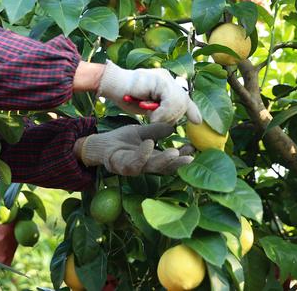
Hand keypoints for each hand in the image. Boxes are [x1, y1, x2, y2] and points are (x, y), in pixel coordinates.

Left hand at [78, 123, 192, 175]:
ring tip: (174, 152)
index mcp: (152, 159)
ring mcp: (132, 167)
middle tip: (190, 157)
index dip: (183, 157)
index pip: (171, 161)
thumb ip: (157, 130)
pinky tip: (149, 143)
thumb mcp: (143, 132)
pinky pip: (132, 162)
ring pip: (150, 168)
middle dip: (178, 164)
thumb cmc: (123, 140)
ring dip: (163, 161)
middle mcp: (144, 166)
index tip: (194, 149)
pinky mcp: (119, 165)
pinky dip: (142, 154)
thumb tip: (174, 127)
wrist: (101, 144)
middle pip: (164, 169)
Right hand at [97, 61, 201, 124]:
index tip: (197, 121)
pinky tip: (152, 117)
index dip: (192, 110)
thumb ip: (162, 112)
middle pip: (183, 101)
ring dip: (167, 116)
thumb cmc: (126, 96)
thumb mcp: (149, 108)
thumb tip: (174, 123)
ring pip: (178, 101)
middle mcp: (168, 79)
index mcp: (167, 84)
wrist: (112, 84)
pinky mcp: (159, 79)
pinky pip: (169, 100)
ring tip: (153, 120)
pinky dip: (163, 112)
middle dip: (174, 117)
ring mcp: (165, 77)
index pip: (184, 97)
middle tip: (157, 122)